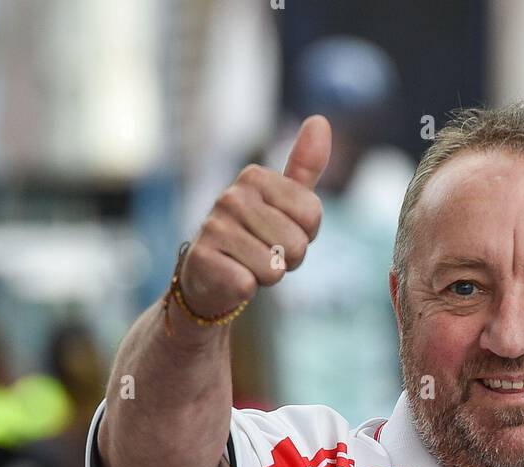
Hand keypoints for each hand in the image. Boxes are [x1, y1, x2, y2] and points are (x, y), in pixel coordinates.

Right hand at [178, 114, 331, 317]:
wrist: (209, 277)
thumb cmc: (254, 238)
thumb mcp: (283, 202)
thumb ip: (304, 166)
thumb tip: (320, 120)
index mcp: (255, 177)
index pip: (312, 215)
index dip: (304, 235)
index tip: (281, 232)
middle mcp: (231, 196)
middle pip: (297, 245)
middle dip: (287, 260)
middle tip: (263, 254)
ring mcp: (214, 227)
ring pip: (274, 268)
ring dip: (267, 276)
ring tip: (246, 264)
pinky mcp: (203, 260)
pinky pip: (249, 284)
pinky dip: (246, 289)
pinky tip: (231, 278)